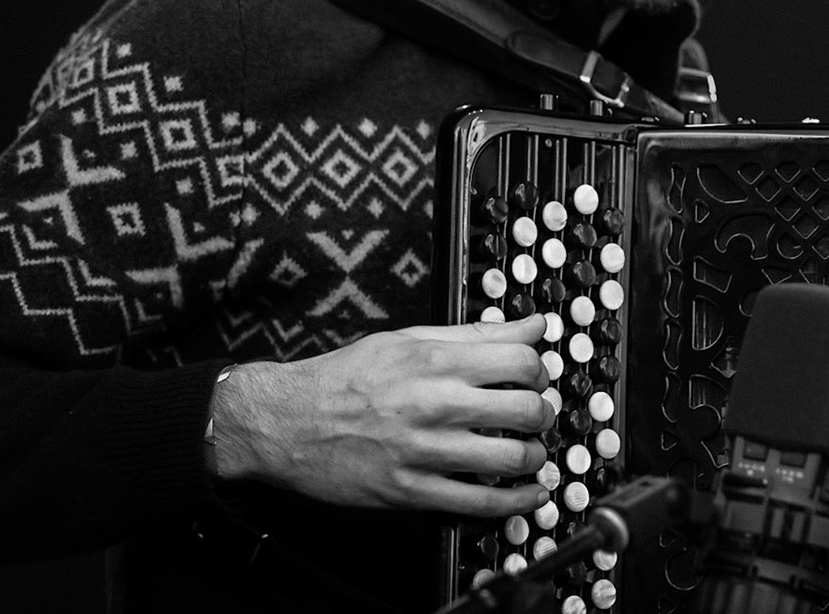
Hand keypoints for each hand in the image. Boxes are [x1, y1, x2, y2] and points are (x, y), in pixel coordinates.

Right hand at [211, 314, 556, 516]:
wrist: (286, 423)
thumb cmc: (347, 378)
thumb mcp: (409, 341)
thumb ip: (475, 335)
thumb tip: (532, 326)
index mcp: (435, 361)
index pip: (521, 361)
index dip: (538, 370)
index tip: (533, 378)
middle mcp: (434, 405)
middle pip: (526, 410)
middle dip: (542, 414)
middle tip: (535, 416)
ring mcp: (424, 452)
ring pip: (511, 458)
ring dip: (534, 457)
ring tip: (529, 452)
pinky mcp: (411, 492)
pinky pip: (479, 503)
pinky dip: (515, 502)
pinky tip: (527, 495)